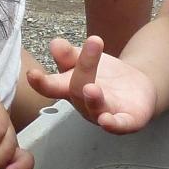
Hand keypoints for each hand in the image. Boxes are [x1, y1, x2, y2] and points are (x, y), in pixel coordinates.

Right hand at [27, 36, 158, 133]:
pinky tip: (106, 121)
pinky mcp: (126, 121)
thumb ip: (69, 54)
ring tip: (91, 88)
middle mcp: (83, 104)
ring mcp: (104, 113)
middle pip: (77, 90)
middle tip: (93, 43)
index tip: (32, 74)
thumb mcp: (84, 60)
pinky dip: (112, 124)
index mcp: (68, 89)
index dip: (41, 82)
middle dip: (82, 69)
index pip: (51, 86)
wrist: (136, 88)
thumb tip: (55, 43)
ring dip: (92, 100)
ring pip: (95, 109)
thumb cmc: (104, 76)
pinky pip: (119, 125)